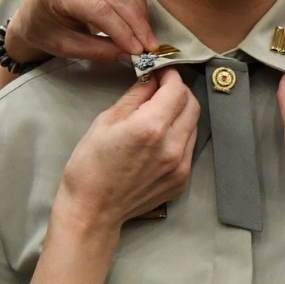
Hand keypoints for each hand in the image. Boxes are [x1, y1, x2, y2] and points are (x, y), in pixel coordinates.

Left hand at [4, 0, 156, 65]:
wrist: (33, 15)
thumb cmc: (45, 30)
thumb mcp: (66, 47)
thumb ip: (98, 50)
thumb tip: (130, 54)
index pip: (98, 8)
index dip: (122, 30)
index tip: (138, 49)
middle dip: (136, 22)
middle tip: (149, 44)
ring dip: (140, 11)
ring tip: (146, 34)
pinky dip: (136, 0)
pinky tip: (140, 19)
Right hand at [59, 69, 198, 226]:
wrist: (93, 210)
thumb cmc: (90, 166)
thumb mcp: (106, 121)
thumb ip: (135, 96)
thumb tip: (152, 79)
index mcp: (151, 127)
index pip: (177, 89)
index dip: (170, 76)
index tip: (161, 73)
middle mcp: (172, 146)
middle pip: (192, 105)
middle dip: (179, 92)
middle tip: (162, 90)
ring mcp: (180, 166)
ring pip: (194, 126)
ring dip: (181, 114)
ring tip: (159, 115)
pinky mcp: (182, 180)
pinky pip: (189, 148)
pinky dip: (179, 136)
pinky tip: (160, 140)